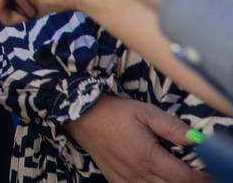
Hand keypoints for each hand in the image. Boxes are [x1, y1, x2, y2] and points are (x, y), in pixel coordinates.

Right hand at [65, 95, 207, 182]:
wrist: (81, 116)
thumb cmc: (114, 112)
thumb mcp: (145, 112)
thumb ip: (172, 127)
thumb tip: (198, 139)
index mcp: (148, 156)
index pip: (184, 177)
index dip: (200, 177)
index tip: (207, 172)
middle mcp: (138, 172)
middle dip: (188, 182)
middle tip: (193, 173)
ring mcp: (126, 179)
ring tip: (174, 174)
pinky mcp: (116, 181)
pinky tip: (154, 178)